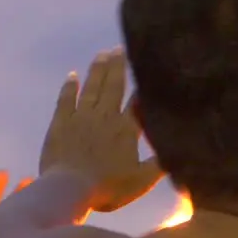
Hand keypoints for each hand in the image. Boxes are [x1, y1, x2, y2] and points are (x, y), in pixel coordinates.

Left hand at [39, 48, 161, 212]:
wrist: (69, 188)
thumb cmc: (107, 188)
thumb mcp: (141, 181)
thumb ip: (159, 165)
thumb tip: (177, 150)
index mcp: (126, 129)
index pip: (137, 102)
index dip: (142, 86)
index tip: (146, 69)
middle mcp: (105, 115)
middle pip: (113, 86)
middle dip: (117, 66)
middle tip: (119, 48)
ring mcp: (81, 116)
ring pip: (91, 87)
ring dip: (97, 69)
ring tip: (102, 54)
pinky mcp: (61, 122)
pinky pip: (66, 99)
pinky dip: (70, 86)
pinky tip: (72, 75)